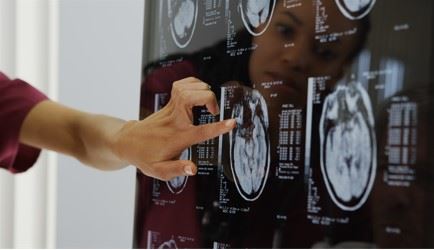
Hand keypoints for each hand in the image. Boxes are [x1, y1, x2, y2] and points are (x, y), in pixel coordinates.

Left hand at [112, 77, 234, 180]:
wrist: (127, 142)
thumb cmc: (145, 157)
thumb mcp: (159, 171)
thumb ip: (177, 170)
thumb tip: (193, 169)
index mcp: (177, 137)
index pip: (200, 131)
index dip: (218, 127)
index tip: (232, 123)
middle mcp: (174, 119)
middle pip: (192, 97)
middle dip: (209, 99)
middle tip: (213, 111)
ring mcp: (170, 108)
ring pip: (187, 88)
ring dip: (202, 90)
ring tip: (207, 102)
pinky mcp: (168, 102)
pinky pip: (181, 85)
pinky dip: (193, 84)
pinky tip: (198, 92)